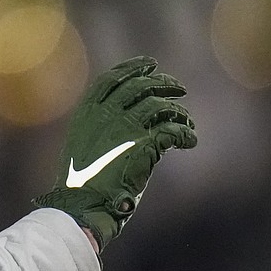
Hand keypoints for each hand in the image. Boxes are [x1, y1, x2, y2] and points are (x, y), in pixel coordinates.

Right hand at [33, 56, 196, 252]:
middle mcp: (105, 114)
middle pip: (140, 86)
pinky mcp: (144, 145)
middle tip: (179, 88)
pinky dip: (185, 134)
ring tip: (186, 121)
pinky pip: (173, 131)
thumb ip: (98, 128)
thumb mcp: (81, 146)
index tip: (150, 64)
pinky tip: (190, 141)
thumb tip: (123, 116)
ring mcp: (125, 127)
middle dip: (163, 83)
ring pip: (160, 106)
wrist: (83, 205)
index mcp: (87, 113)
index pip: (111, 79)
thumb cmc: (81, 183)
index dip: (133, 68)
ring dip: (178, 112)